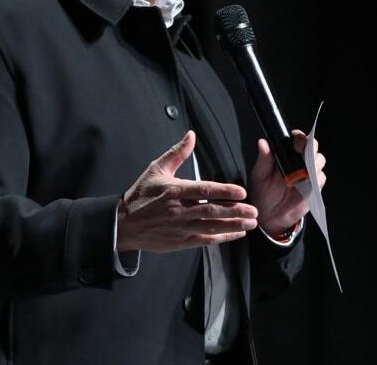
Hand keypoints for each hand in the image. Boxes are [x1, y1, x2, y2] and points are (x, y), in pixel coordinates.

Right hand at [117, 131, 259, 252]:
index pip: (204, 190)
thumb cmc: (140, 195)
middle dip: (236, 211)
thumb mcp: (156, 169)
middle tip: (253, 210)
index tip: (241, 191)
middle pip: (212, 210)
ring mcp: (180, 228)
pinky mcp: (179, 241)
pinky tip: (236, 234)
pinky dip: (222, 238)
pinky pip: (205, 240)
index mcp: (174, 191)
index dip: (225, 191)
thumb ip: (177, 153)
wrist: (123, 224)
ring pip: (211, 227)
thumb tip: (191, 135)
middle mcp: (179, 210)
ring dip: (233, 225)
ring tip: (251, 222)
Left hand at [249, 130, 326, 235]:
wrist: (269, 216)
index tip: (296, 145)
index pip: (297, 139)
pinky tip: (305, 184)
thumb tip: (263, 142)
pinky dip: (316, 179)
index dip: (300, 138)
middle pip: (313, 146)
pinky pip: (321, 178)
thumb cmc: (262, 192)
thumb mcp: (259, 175)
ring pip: (320, 160)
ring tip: (303, 173)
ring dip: (314, 164)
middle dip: (311, 149)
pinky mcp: (314, 186)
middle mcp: (298, 161)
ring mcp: (307, 173)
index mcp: (285, 154)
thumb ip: (263, 159)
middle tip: (303, 156)